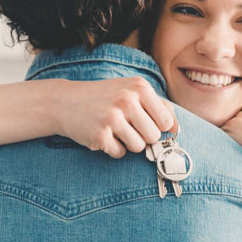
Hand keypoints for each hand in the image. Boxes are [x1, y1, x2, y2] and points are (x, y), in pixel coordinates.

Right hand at [52, 77, 176, 158]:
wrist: (64, 102)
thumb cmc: (104, 97)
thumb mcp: (130, 91)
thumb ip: (157, 105)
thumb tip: (177, 128)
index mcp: (139, 87)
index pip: (166, 121)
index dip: (156, 126)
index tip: (143, 122)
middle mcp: (127, 100)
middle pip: (153, 136)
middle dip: (142, 136)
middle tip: (125, 126)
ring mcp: (112, 118)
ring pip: (138, 147)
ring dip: (128, 144)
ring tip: (114, 129)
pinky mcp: (99, 135)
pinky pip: (120, 153)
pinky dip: (113, 149)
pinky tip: (102, 135)